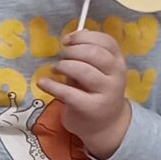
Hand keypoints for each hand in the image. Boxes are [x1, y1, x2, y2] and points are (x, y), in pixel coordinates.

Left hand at [34, 23, 130, 155]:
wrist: (104, 125)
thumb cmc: (95, 93)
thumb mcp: (96, 71)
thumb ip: (87, 55)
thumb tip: (75, 34)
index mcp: (118, 61)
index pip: (106, 41)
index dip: (84, 37)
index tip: (67, 40)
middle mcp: (116, 75)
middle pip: (95, 53)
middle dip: (73, 51)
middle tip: (62, 57)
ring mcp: (106, 91)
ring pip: (83, 70)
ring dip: (64, 66)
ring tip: (55, 69)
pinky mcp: (91, 107)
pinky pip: (68, 92)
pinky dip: (51, 85)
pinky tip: (42, 83)